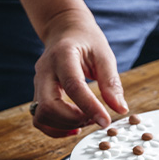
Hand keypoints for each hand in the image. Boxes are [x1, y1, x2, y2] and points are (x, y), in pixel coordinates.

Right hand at [32, 9, 128, 137]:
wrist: (64, 30)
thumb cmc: (86, 40)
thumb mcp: (104, 55)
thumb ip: (111, 83)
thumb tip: (120, 109)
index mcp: (63, 56)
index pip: (73, 86)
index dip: (90, 107)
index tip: (105, 121)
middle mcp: (45, 71)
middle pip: (49, 106)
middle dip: (74, 120)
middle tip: (95, 119)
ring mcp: (38, 84)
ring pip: (41, 116)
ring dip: (65, 126)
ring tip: (86, 121)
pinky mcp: (38, 95)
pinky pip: (40, 119)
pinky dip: (56, 129)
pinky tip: (75, 127)